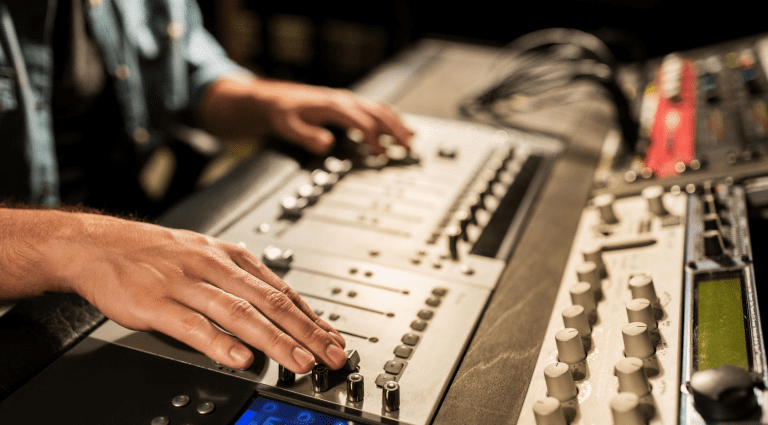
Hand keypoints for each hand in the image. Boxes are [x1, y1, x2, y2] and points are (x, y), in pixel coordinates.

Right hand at [2, 208, 345, 372]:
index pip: (281, 290)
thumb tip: (280, 306)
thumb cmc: (156, 253)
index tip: (333, 338)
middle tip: (330, 354)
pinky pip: (193, 324)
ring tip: (297, 361)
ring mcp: (186, 283)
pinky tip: (240, 359)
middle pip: (270, 301)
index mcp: (230, 257)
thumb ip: (241, 280)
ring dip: (273, 339)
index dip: (311, 317)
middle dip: (305, 331)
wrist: (99, 244)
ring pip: (238, 312)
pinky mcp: (156, 301)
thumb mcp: (206, 256)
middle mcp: (214, 267)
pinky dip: (218, 342)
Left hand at [201, 78, 413, 154]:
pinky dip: (390, 120)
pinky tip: (398, 130)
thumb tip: (328, 144)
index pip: (361, 121)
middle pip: (378, 113)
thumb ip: (307, 136)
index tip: (380, 154)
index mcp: (333, 105)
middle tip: (408, 149)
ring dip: (397, 125)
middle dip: (395, 130)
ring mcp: (348, 101)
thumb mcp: (288, 127)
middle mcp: (344, 100)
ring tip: (410, 141)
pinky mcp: (348, 105)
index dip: (373, 138)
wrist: (273, 100)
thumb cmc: (282, 113)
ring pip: (380, 110)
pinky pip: (375, 110)